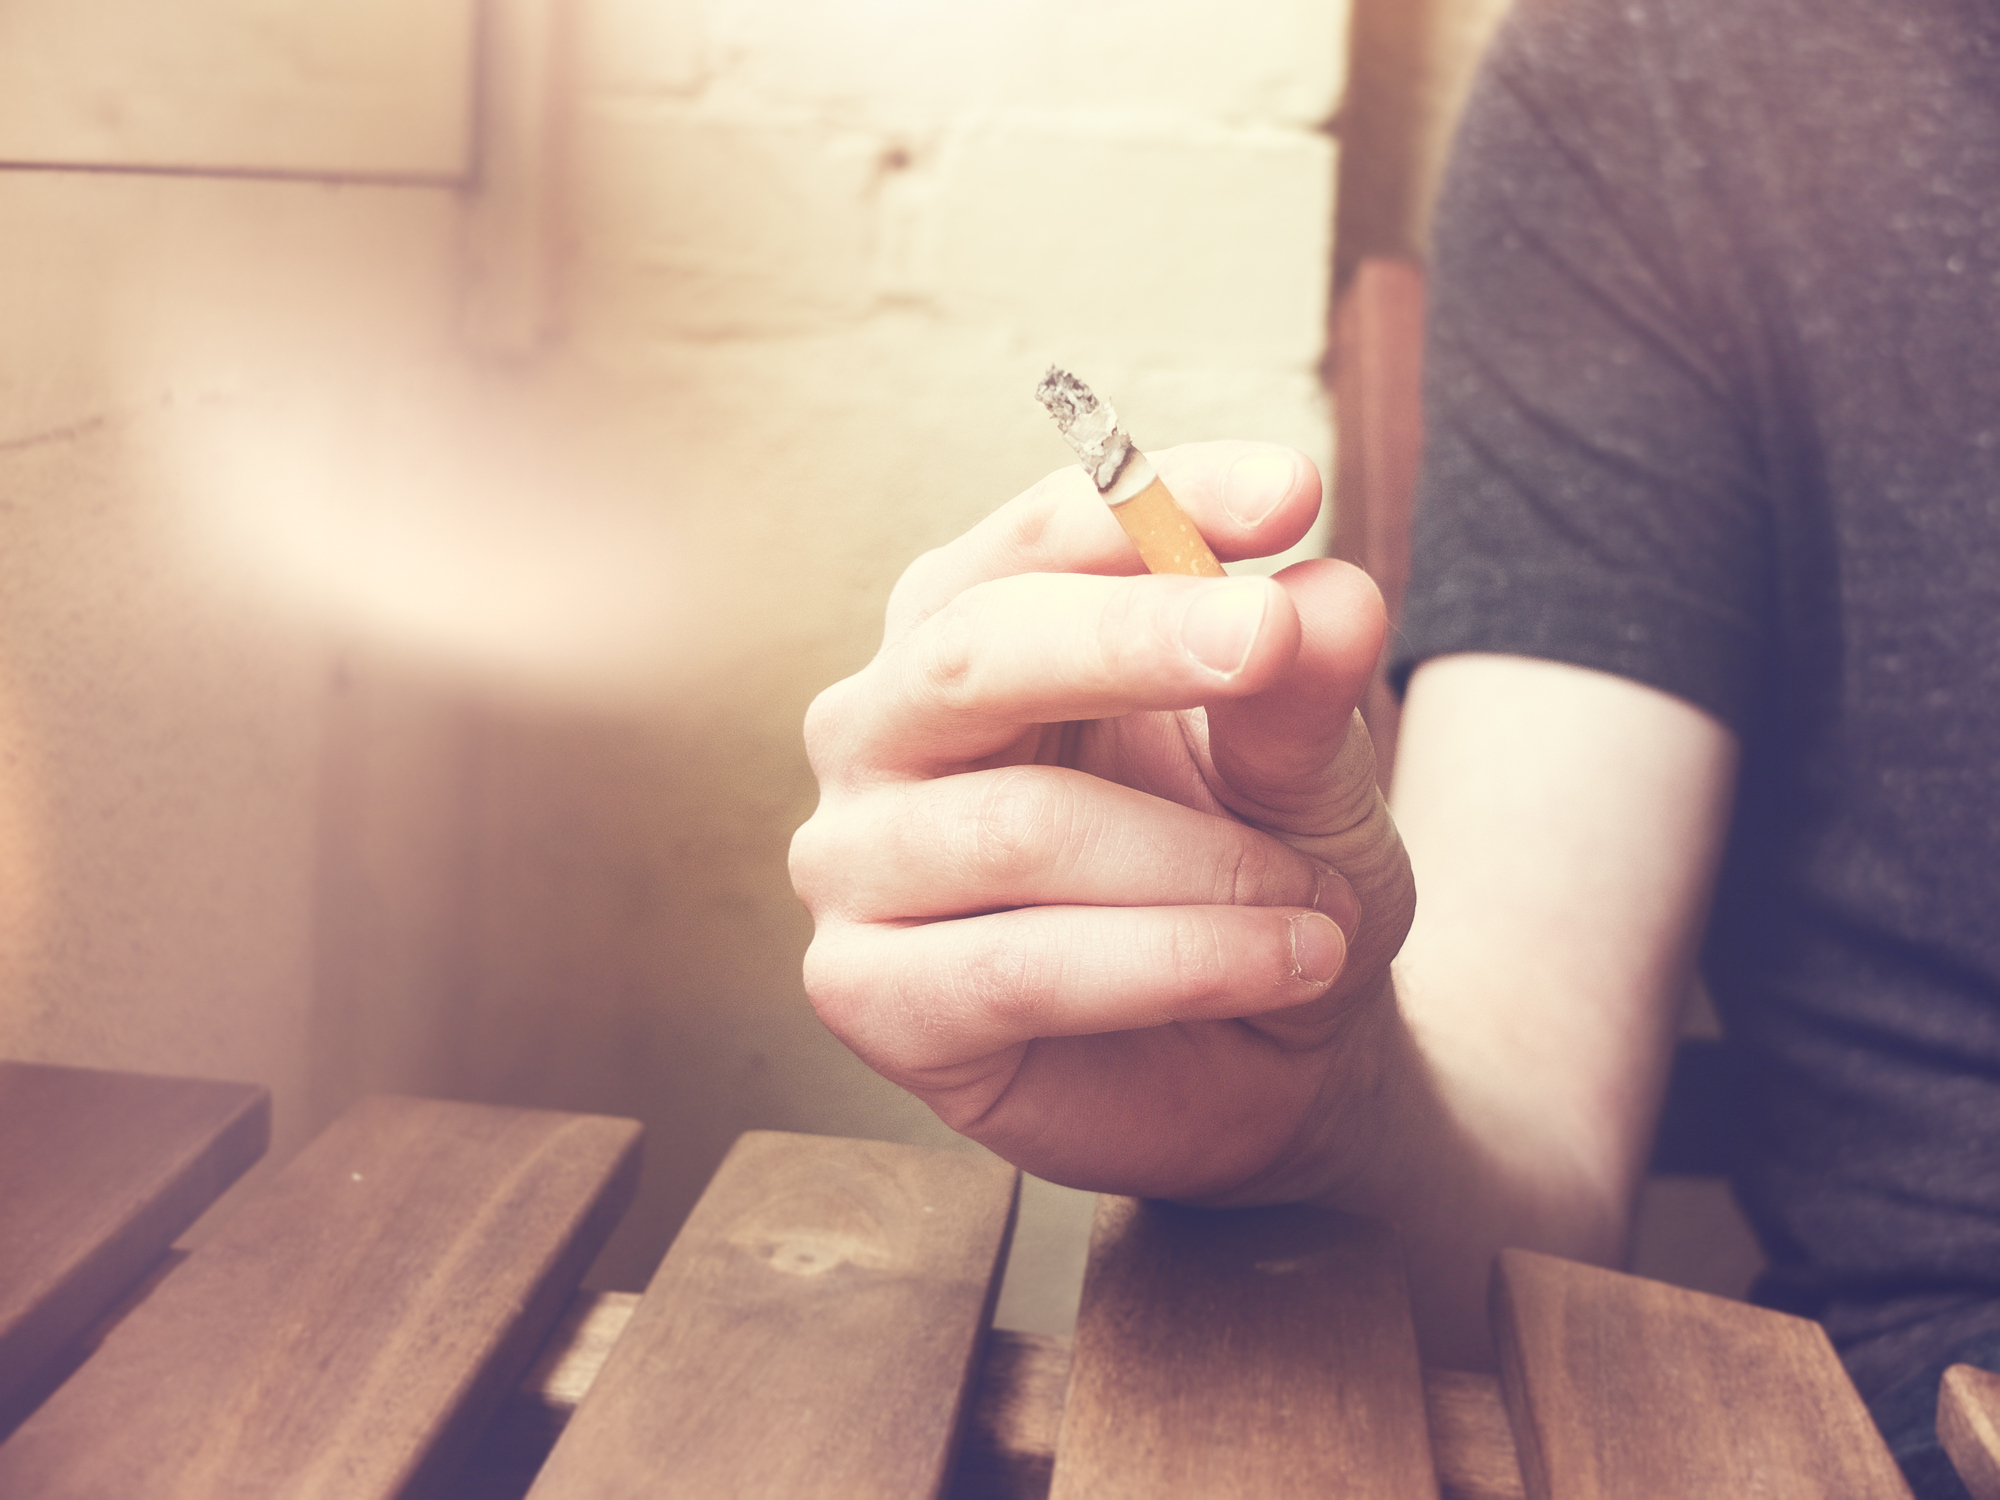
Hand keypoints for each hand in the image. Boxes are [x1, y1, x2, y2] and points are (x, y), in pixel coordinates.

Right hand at [789, 442, 1415, 1202]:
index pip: (1038, 532)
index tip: (1294, 493)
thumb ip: (1300, 686)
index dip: (1155, 500)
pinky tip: (1287, 965)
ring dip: (1203, 865)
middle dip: (1135, 640)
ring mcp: (851, 861)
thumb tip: (1328, 594)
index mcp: (967, 627)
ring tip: (1319, 903)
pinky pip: (1015, 967)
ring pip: (1015, 828)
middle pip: (971, 652)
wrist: (1259, 1059)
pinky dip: (1177, 963)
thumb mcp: (1305, 773)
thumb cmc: (1254, 876)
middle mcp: (879, 725)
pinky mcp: (864, 993)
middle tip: (1274, 642)